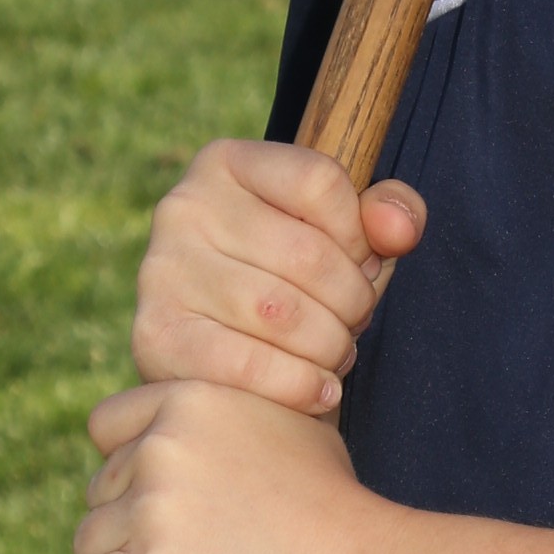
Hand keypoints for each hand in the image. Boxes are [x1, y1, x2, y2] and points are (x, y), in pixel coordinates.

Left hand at [63, 379, 391, 553]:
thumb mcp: (291, 426)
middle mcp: (160, 448)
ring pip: (89, 546)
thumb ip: (234, 417)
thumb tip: (201, 430)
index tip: (156, 504)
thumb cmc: (337, 511)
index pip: (107, 426)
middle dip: (126, 526)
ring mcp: (148, 514)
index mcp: (191, 401)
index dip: (127, 468)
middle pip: (99, 493)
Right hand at [128, 138, 423, 417]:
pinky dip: (299, 385)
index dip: (361, 233)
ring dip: (330, 346)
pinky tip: (319, 390)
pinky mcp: (155, 335)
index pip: (321, 181)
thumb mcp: (346, 234)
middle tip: (355, 322)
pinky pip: (247, 366)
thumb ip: (390, 213)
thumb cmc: (294, 281)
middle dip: (353, 300)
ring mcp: (162, 271)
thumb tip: (398, 229)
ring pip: (282, 314)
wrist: (222, 356)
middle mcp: (183, 206)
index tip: (362, 263)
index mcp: (226, 163)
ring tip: (336, 354)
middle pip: (307, 254)